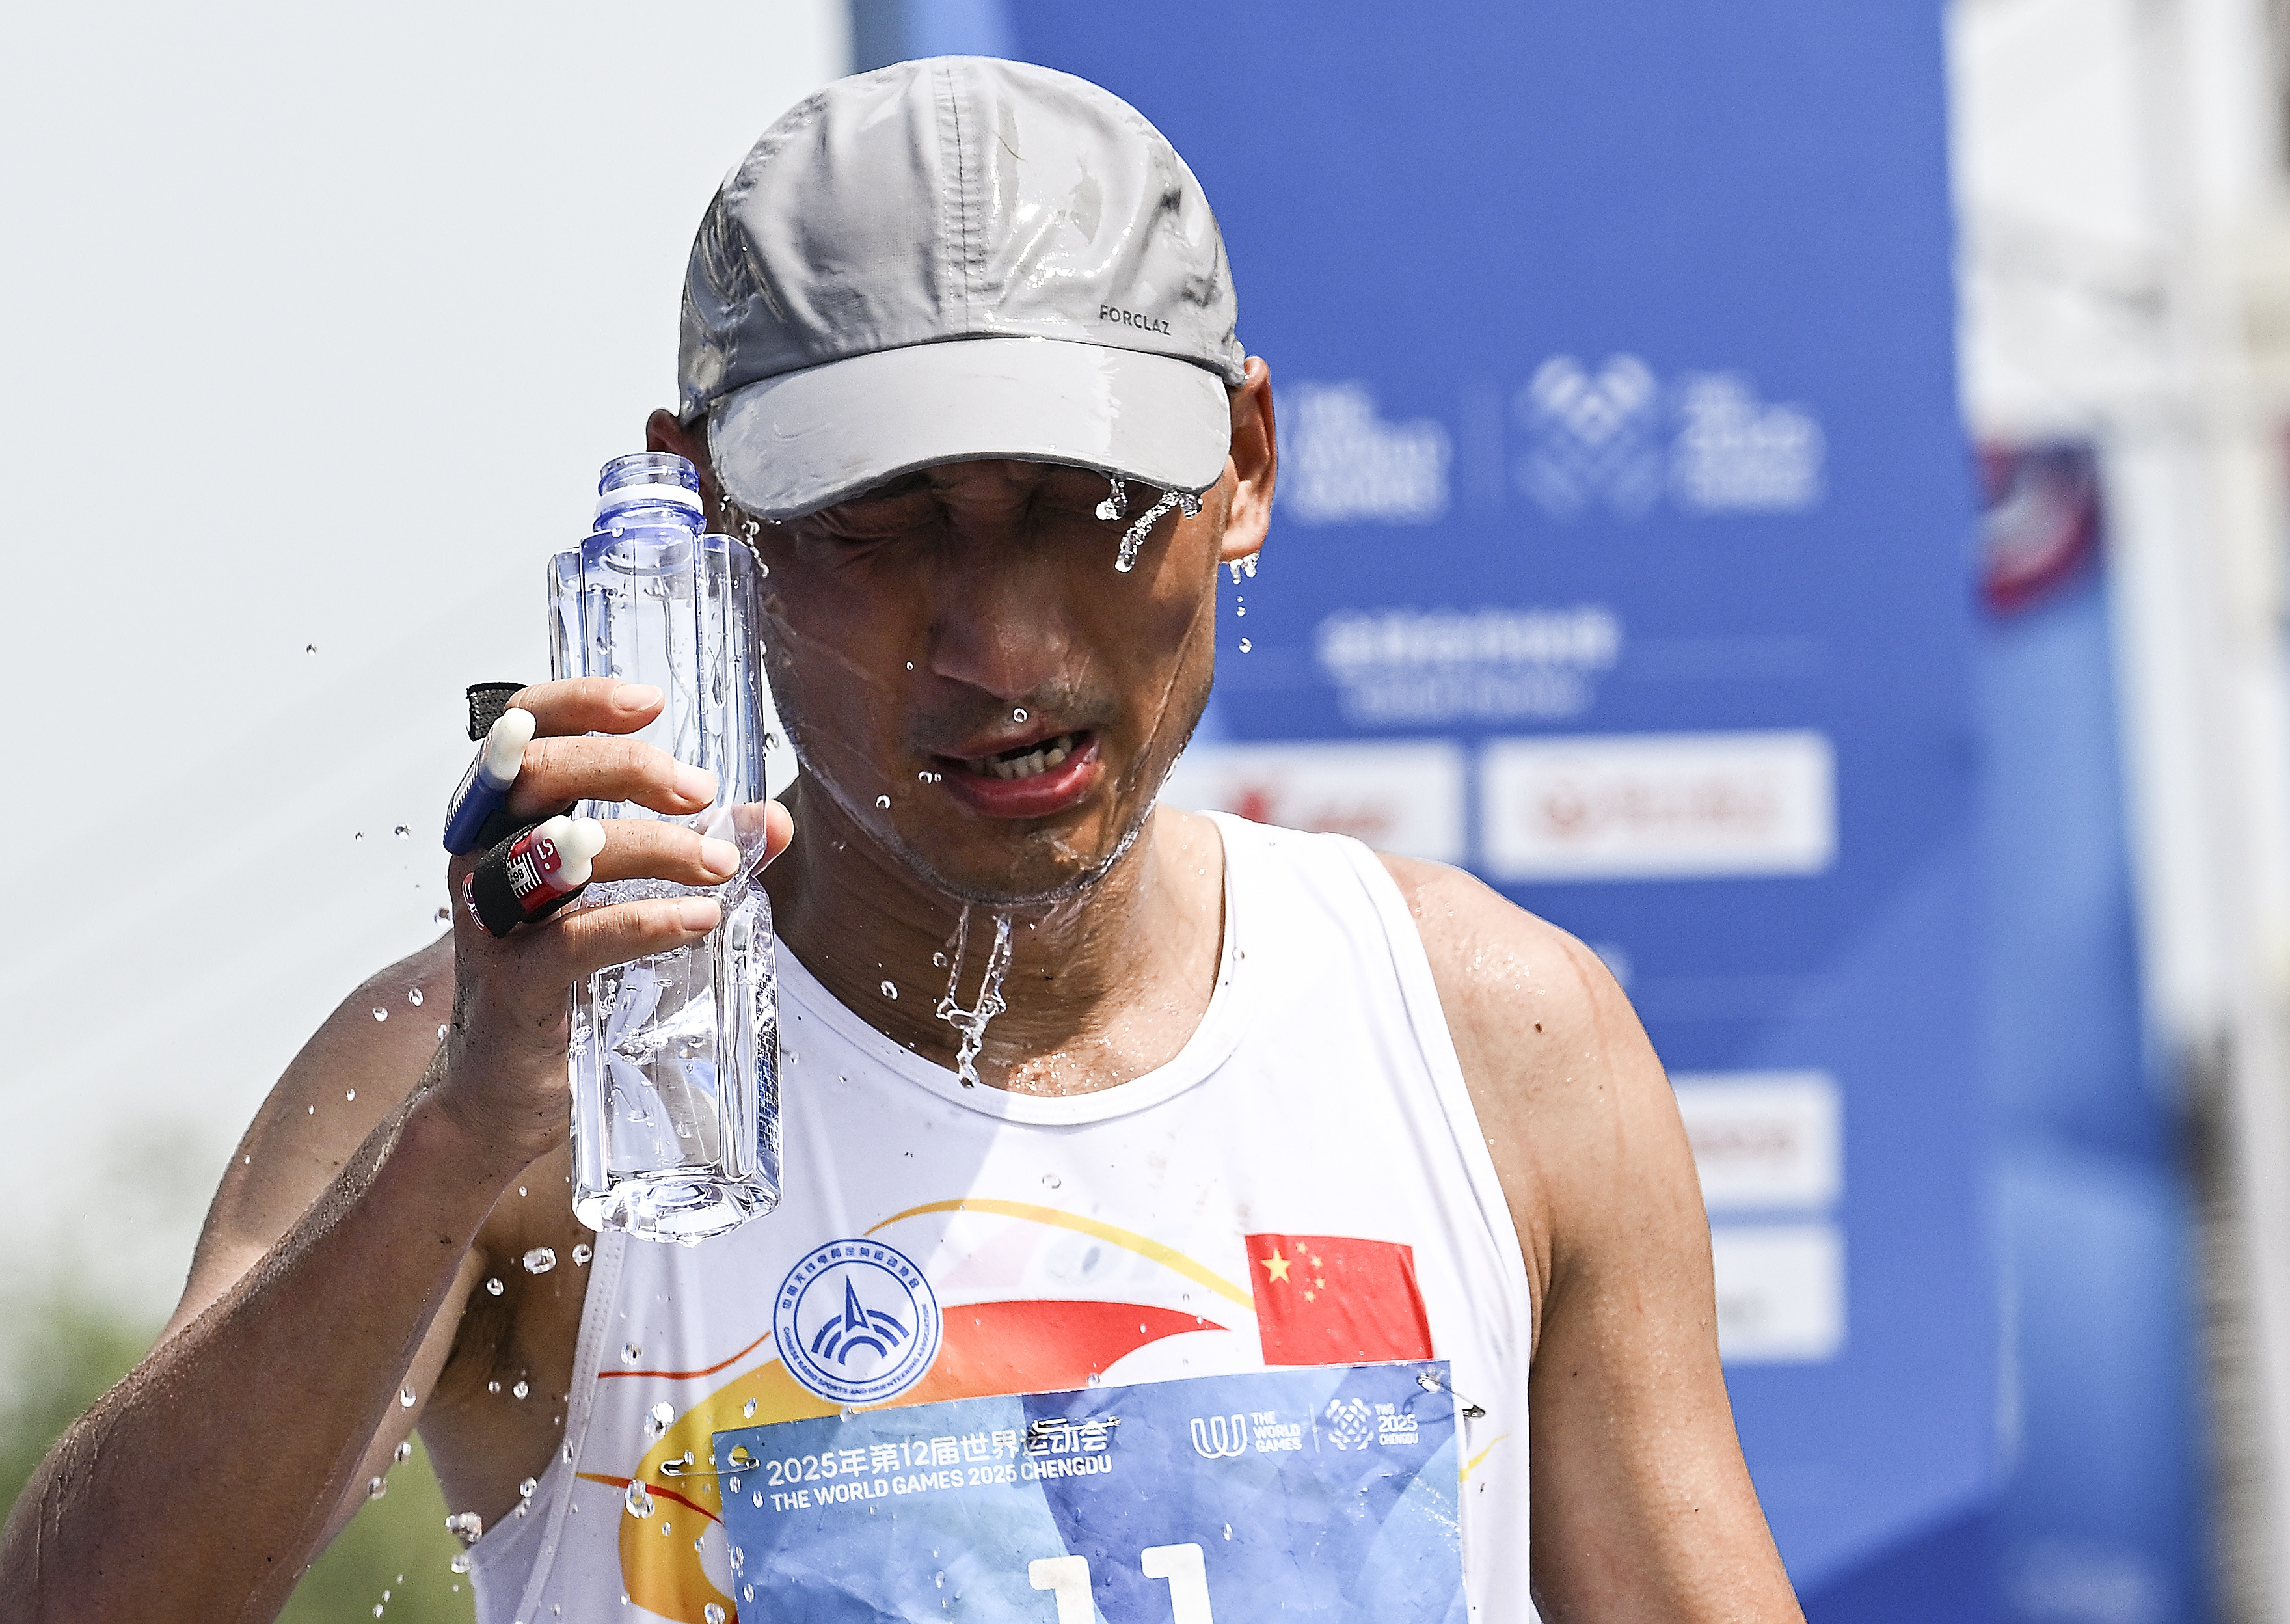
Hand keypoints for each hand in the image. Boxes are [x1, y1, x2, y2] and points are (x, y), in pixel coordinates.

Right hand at [432, 677, 792, 1171]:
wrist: (503, 1087)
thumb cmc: (560, 973)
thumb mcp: (624, 894)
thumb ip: (697, 850)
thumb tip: (773, 820)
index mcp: (501, 819)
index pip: (522, 731)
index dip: (579, 703)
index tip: (653, 703)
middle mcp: (481, 857)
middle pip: (537, 777)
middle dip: (628, 771)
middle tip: (701, 792)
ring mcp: (490, 921)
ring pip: (556, 853)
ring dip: (650, 846)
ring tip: (721, 863)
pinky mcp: (513, 984)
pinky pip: (577, 939)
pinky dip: (644, 921)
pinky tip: (698, 918)